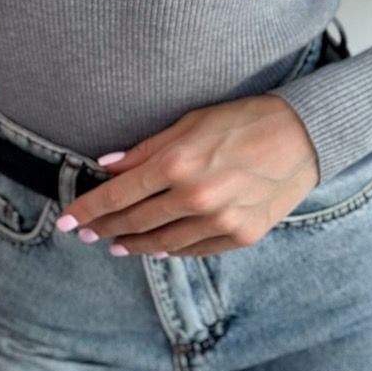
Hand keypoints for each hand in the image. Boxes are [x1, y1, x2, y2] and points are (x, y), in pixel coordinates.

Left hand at [56, 94, 319, 256]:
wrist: (303, 136)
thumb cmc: (244, 120)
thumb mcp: (189, 122)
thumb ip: (147, 149)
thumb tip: (107, 165)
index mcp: (177, 163)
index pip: (118, 195)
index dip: (89, 209)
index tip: (68, 221)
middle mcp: (194, 197)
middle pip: (135, 221)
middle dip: (106, 228)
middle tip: (87, 233)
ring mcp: (219, 221)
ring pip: (162, 243)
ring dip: (134, 245)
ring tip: (116, 245)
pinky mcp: (241, 236)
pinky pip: (195, 250)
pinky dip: (171, 250)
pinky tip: (157, 248)